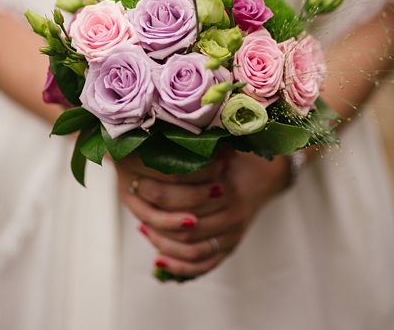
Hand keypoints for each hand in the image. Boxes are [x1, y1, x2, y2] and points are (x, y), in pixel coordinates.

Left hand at [116, 148, 289, 276]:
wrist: (265, 175)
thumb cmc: (234, 156)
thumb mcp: (216, 146)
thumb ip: (193, 148)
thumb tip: (153, 134)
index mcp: (228, 190)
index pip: (186, 199)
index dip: (157, 193)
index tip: (135, 182)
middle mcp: (232, 217)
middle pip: (186, 228)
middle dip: (157, 220)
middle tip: (137, 208)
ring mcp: (232, 236)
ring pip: (192, 251)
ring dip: (164, 244)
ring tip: (144, 230)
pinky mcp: (230, 249)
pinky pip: (203, 266)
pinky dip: (180, 267)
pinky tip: (158, 260)